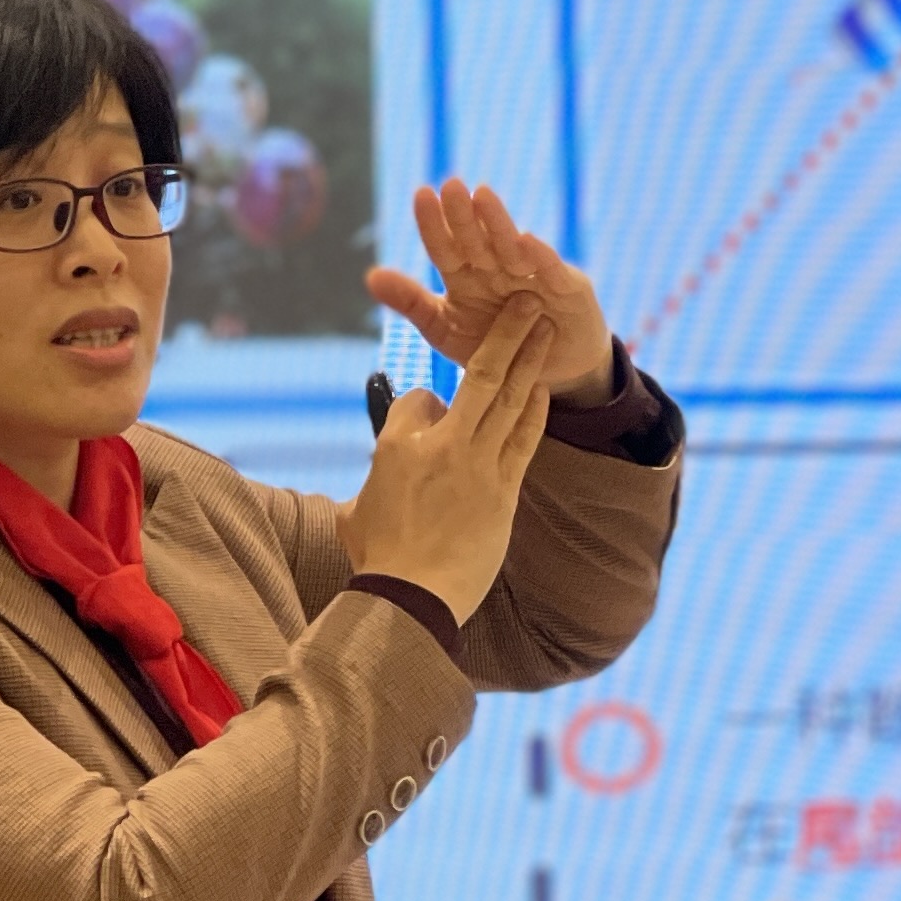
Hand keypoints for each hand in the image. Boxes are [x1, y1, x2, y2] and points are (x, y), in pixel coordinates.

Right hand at [339, 298, 553, 620]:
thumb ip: (369, 484)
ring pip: (508, 399)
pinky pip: (523, 438)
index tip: (437, 408)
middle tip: (525, 303)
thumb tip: (373, 483)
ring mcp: (476, 465)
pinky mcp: (503, 491)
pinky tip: (545, 387)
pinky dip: (535, 410)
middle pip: (478, 376)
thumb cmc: (379, 558)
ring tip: (545, 328)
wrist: (409, 598)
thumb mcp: (355, 510)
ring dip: (529, 360)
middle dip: (505, 334)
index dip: (429, 398)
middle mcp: (439, 445)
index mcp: (395, 444)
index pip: (418, 397)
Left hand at [364, 179, 618, 407]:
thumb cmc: (494, 350)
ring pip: (511, 248)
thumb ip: (412, 303)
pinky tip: (526, 241)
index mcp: (467, 277)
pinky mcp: (568, 289)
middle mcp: (499, 269)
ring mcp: (533, 276)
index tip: (421, 196)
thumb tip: (370, 276)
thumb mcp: (446, 330)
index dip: (434, 225)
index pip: (446, 248)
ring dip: (498, 224)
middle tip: (450, 186)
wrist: (549, 377)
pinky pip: (551, 273)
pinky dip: (540, 258)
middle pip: (477, 240)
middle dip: (463, 215)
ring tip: (483, 196)